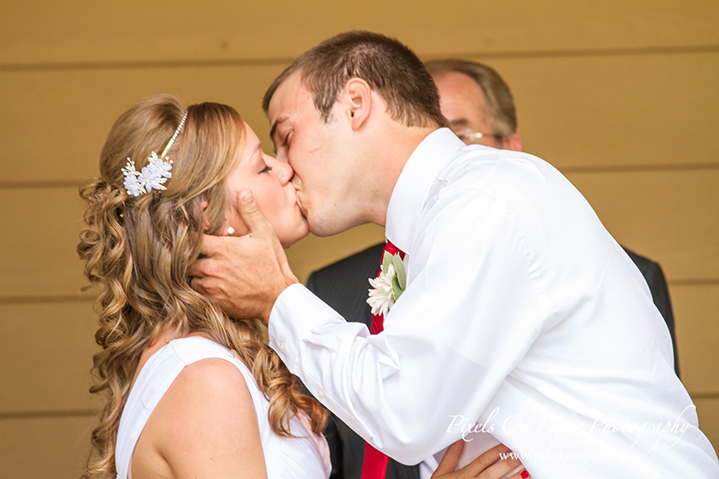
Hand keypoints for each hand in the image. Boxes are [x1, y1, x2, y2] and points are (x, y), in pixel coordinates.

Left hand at [189, 189, 298, 322]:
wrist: (278, 298)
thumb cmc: (273, 265)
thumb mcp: (265, 234)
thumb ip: (250, 212)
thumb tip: (243, 192)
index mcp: (223, 249)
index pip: (192, 237)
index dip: (191, 234)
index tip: (195, 233)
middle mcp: (212, 267)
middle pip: (186, 258)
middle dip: (191, 254)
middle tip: (201, 251)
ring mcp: (211, 286)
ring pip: (189, 276)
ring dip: (195, 271)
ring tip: (207, 267)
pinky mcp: (213, 301)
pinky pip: (197, 292)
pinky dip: (201, 286)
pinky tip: (213, 282)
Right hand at [431, 441, 528, 478]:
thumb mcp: (441, 473)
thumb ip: (451, 456)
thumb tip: (458, 440)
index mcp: (464, 475)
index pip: (484, 460)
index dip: (497, 452)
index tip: (508, 444)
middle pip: (494, 472)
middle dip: (508, 463)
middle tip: (521, 454)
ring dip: (513, 478)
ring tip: (526, 470)